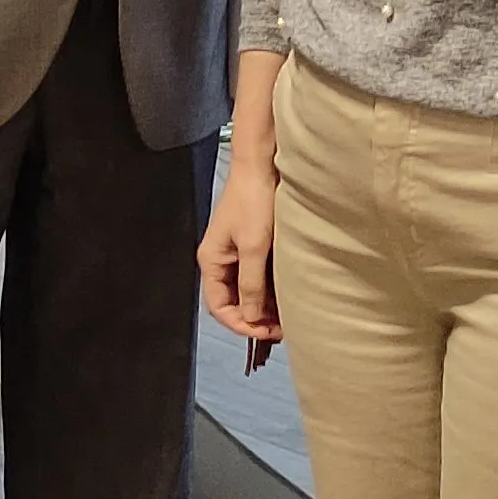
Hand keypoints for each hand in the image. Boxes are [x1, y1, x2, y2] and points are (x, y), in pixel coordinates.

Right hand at [198, 148, 279, 343]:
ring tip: (286, 315)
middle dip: (254, 318)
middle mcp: (219, 260)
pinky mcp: (249, 246)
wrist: (261, 166)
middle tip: (281, 327)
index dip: (241, 324)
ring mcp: (234, 253)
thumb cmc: (253, 200)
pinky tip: (285, 295)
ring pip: (245, 291)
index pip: (219, 307)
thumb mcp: (254, 247)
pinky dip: (268, 290)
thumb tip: (252, 316)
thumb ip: (251, 284)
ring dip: (263, 306)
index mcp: (211, 261)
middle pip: (232, 302)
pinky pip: (255, 277)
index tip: (266, 331)